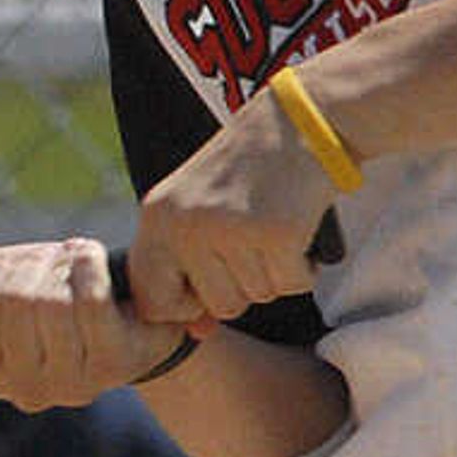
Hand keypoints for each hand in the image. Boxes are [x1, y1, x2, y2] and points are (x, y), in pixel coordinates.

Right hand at [0, 237, 197, 408]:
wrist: (133, 318)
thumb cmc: (61, 298)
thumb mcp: (5, 283)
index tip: (10, 269)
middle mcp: (27, 392)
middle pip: (12, 303)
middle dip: (31, 265)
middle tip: (50, 261)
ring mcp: (72, 384)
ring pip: (51, 303)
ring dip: (62, 264)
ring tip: (73, 262)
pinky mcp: (112, 365)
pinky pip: (90, 302)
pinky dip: (88, 266)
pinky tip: (93, 259)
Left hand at [129, 94, 343, 326]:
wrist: (301, 121)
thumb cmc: (248, 172)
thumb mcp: (200, 209)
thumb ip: (188, 269)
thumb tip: (198, 335)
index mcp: (156, 218)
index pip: (153, 303)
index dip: (185, 304)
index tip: (207, 281)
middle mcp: (186, 225)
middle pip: (218, 305)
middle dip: (242, 284)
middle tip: (253, 239)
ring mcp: (230, 229)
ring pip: (256, 296)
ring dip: (273, 272)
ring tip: (273, 226)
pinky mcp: (276, 233)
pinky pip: (291, 284)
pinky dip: (302, 268)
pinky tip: (297, 229)